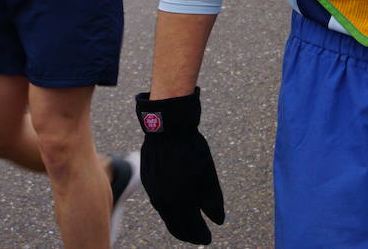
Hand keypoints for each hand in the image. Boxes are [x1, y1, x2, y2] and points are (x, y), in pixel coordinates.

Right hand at [137, 89, 225, 243]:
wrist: (167, 130)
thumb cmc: (192, 150)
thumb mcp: (208, 174)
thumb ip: (213, 200)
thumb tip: (219, 221)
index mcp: (181, 199)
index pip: (191, 226)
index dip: (201, 235)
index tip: (209, 239)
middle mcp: (164, 201)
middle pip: (177, 226)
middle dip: (189, 235)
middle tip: (199, 239)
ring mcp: (154, 194)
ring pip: (167, 218)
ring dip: (178, 226)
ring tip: (189, 229)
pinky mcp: (148, 185)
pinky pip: (160, 207)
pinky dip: (170, 214)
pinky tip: (176, 212)